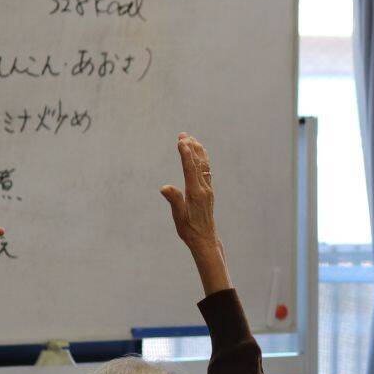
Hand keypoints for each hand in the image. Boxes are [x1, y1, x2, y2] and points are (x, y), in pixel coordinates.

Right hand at [160, 133, 230, 295]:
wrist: (205, 239)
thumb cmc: (189, 230)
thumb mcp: (178, 216)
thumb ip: (174, 200)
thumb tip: (165, 188)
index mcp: (195, 193)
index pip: (190, 169)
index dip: (186, 154)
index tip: (182, 141)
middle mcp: (204, 189)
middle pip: (198, 164)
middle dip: (190, 148)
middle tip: (183, 134)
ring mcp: (208, 190)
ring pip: (204, 166)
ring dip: (197, 152)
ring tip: (192, 139)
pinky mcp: (208, 192)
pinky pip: (206, 172)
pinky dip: (203, 161)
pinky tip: (201, 156)